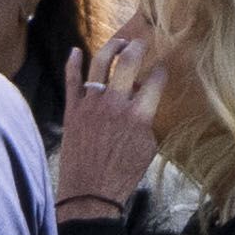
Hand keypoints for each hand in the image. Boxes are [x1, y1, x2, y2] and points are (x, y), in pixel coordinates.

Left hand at [59, 25, 160, 214]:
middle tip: (142, 42)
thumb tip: (143, 100)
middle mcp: (114, 105)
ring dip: (110, 48)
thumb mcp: (148, 146)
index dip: (162, 70)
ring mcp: (90, 106)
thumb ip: (147, 118)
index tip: (162, 67)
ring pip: (99, 65)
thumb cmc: (124, 173)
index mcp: (139, 114)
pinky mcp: (71, 112)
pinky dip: (72, 64)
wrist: (89, 192)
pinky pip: (71, 82)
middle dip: (137, 47)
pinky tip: (75, 51)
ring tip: (119, 42)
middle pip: (128, 63)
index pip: (156, 80)